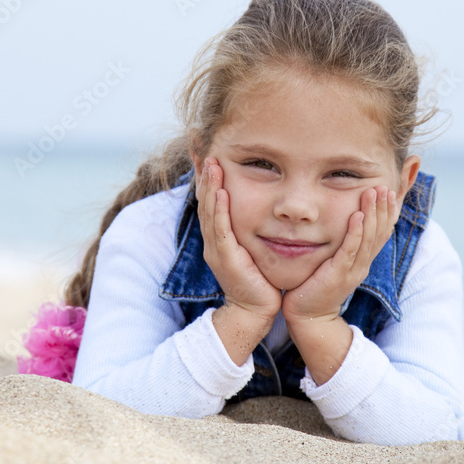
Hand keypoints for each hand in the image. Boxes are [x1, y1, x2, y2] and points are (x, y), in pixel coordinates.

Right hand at [196, 158, 282, 322]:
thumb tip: (260, 210)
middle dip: (204, 177)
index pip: (210, 203)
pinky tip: (220, 192)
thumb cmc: (258, 281)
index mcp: (218, 239)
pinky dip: (219, 210)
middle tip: (202, 151)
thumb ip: (249, 231)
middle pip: (205, 203)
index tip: (207, 156)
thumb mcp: (251, 250)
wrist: (254, 311)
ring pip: (210, 213)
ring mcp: (217, 251)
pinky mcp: (226, 259)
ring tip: (211, 164)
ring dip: (210, 187)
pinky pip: (221, 230)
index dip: (207, 180)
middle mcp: (213, 242)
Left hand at [282, 185, 396, 324]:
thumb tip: (345, 225)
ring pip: (368, 238)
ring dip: (372, 214)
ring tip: (374, 193)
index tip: (390, 193)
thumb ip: (342, 247)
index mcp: (362, 262)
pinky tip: (358, 216)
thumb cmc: (316, 287)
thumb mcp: (334, 263)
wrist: (308, 317)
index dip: (387, 213)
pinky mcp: (338, 275)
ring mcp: (352, 270)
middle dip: (382, 208)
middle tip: (385, 187)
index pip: (380, 233)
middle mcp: (362, 265)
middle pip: (378, 233)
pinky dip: (355, 232)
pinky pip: (350, 250)